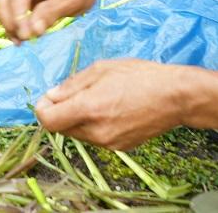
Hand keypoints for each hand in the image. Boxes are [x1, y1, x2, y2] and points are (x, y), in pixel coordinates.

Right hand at [0, 0, 102, 41]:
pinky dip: (9, 19)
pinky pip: (5, 3)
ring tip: (22, 38)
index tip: (27, 38)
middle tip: (24, 40)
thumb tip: (33, 31)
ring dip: (7, 21)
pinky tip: (21, 32)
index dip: (18, 18)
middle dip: (9, 21)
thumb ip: (51, 13)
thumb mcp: (73, 2)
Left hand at [33, 59, 195, 149]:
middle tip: (72, 94)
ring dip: (77, 119)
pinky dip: (94, 125)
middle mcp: (97, 131)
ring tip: (97, 99)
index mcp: (89, 109)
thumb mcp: (101, 69)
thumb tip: (52, 96)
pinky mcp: (120, 147)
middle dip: (60, 112)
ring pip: (78, 134)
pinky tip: (111, 109)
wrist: (176, 97)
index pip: (48, 121)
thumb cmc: (140, 76)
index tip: (47, 98)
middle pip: (61, 128)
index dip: (42, 109)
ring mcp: (109, 143)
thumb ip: (72, 85)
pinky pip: (95, 138)